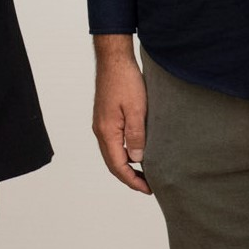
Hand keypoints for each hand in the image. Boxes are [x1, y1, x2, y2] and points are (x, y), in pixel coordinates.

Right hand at [91, 36, 149, 193]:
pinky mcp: (105, 117)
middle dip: (129, 177)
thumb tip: (136, 160)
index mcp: (107, 131)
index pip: (118, 165)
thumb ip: (136, 136)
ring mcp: (101, 124)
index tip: (148, 189)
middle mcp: (100, 130)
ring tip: (144, 173)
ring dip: (126, 166)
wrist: (114, 60)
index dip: (132, 180)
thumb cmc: (125, 81)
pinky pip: (112, 143)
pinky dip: (123, 154)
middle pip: (112, 163)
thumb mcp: (136, 110)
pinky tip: (136, 153)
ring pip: (111, 153)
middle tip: (148, 186)